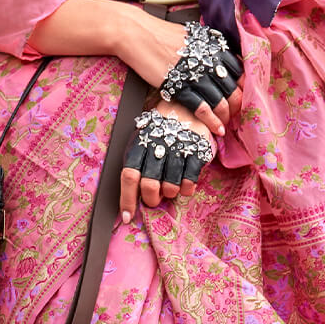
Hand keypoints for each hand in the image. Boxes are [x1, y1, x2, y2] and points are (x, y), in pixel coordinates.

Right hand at [112, 10, 243, 139]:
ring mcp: (195, 75)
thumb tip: (221, 57)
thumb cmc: (162, 33)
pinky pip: (202, 109)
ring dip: (225, 116)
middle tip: (234, 114)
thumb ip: (209, 46)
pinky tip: (217, 129)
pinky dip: (212, 121)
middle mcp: (209, 61)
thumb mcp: (193, 35)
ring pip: (220, 101)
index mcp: (215, 47)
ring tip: (225, 125)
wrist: (137, 34)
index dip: (242, 87)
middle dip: (236, 105)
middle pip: (233, 89)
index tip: (240, 96)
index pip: (239, 71)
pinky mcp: (180, 87)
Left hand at [119, 98, 215, 219]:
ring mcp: (178, 150)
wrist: (187, 106)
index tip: (127, 217)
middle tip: (155, 198)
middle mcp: (157, 148)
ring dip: (169, 192)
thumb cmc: (160, 129)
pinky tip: (184, 180)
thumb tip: (131, 193)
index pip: (129, 176)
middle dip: (151, 199)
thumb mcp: (143, 139)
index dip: (127, 199)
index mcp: (140, 145)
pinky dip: (186, 188)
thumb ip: (137, 163)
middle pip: (149, 186)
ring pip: (170, 187)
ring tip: (171, 183)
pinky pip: (189, 183)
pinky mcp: (197, 153)